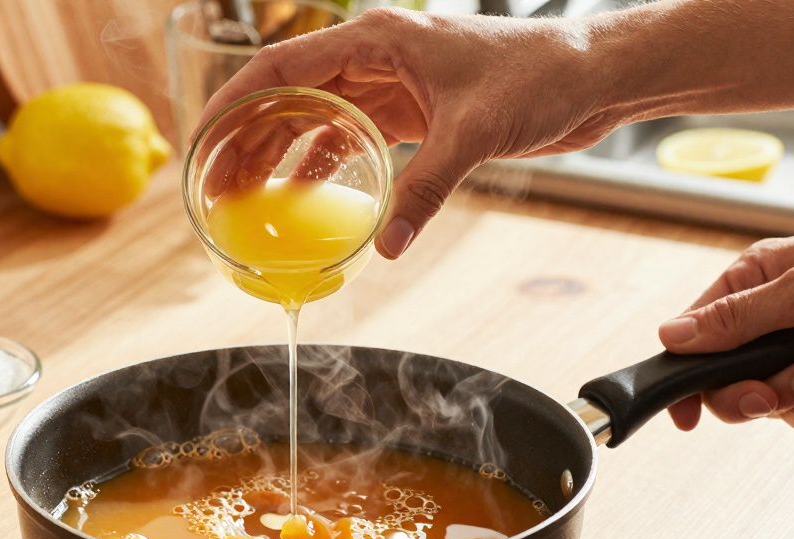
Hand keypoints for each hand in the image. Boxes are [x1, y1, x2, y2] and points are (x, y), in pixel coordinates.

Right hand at [196, 8, 618, 258]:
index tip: (203, 139)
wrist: (590, 76)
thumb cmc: (539, 75)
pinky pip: (351, 141)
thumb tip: (387, 245)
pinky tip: (301, 198)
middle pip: (289, 97)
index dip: (234, 103)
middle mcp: (374, 58)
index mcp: (376, 38)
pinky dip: (324, 167)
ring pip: (314, 120)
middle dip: (248, 140)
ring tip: (245, 198)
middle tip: (216, 186)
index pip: (282, 67)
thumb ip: (426, 187)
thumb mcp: (474, 131)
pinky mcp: (411, 114)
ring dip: (279, 157)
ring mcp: (391, 86)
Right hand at [660, 231, 793, 429]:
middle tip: (769, 394)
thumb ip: (736, 318)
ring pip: (762, 395)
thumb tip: (673, 335)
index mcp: (757, 277)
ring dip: (793, 394)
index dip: (687, 371)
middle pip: (724, 374)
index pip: (697, 330)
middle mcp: (773, 311)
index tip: (684, 409)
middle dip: (748, 390)